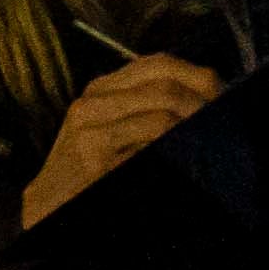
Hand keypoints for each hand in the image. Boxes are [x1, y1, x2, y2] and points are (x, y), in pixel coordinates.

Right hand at [18, 53, 221, 227]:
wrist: (47, 205)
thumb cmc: (88, 172)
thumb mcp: (113, 131)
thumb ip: (145, 108)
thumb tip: (204, 93)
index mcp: (100, 90)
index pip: (159, 64)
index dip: (198, 77)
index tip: (220, 96)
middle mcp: (92, 102)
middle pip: (164, 83)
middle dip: (201, 101)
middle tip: (221, 118)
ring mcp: (89, 126)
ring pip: (162, 108)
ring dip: (193, 123)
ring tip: (207, 138)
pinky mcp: (93, 152)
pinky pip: (152, 135)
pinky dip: (175, 143)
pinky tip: (182, 155)